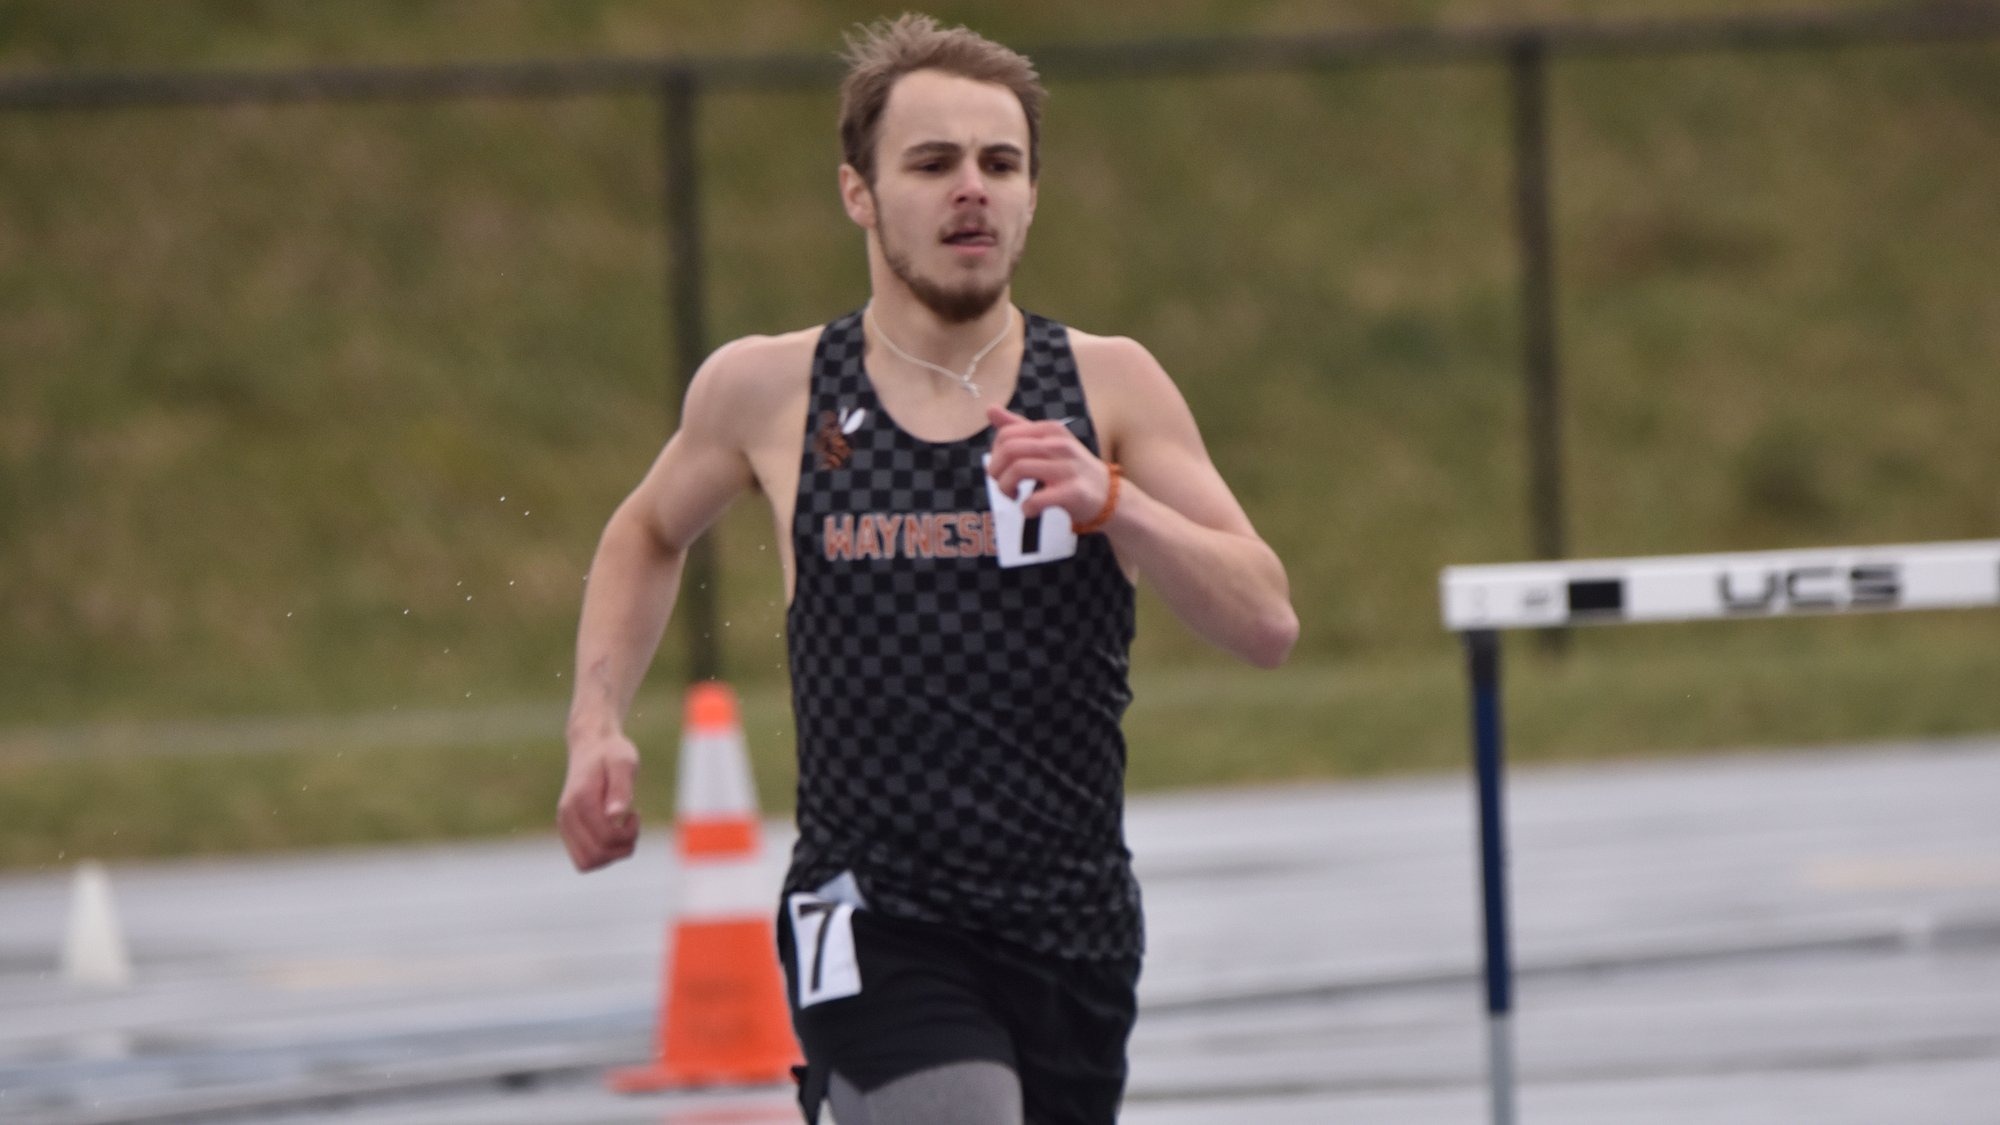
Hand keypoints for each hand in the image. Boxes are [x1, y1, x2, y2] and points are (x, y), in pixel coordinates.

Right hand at [557, 731, 640, 871]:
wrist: (591, 745)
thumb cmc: (611, 753)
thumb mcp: (623, 762)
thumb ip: (621, 787)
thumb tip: (617, 815)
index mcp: (581, 801)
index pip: (606, 838)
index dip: (628, 834)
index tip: (634, 813)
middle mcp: (567, 816)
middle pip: (596, 856)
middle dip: (622, 847)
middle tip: (631, 824)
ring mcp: (565, 825)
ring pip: (587, 863)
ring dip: (612, 854)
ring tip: (622, 830)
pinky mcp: (568, 830)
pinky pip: (583, 859)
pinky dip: (602, 854)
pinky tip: (612, 832)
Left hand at [985, 406, 1110, 522]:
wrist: (1107, 493)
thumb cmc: (1071, 467)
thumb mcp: (1048, 442)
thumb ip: (1019, 427)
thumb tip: (990, 408)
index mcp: (1051, 430)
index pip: (1006, 434)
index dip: (995, 454)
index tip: (1001, 468)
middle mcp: (1059, 444)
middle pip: (1009, 450)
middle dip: (996, 471)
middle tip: (1003, 484)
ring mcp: (1067, 468)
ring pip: (1018, 470)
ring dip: (1006, 488)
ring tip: (1014, 496)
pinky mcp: (1071, 493)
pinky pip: (1035, 499)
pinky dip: (1025, 508)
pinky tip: (1029, 510)